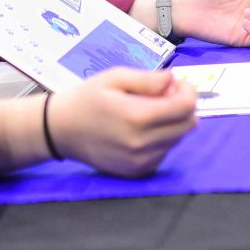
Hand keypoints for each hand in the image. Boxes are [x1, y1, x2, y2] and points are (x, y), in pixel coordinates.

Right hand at [46, 68, 197, 177]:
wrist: (61, 130)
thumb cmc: (87, 99)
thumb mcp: (115, 78)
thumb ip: (148, 79)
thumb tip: (173, 80)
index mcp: (137, 117)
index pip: (186, 107)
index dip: (188, 92)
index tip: (175, 85)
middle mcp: (142, 143)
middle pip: (188, 125)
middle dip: (183, 107)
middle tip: (163, 96)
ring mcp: (141, 161)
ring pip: (178, 139)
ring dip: (172, 123)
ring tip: (149, 112)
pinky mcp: (138, 171)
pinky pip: (164, 152)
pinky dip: (161, 139)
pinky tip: (142, 129)